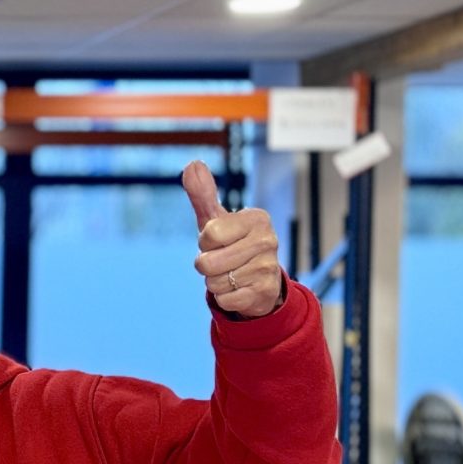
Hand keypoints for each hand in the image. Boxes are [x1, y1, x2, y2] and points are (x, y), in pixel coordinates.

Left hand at [183, 161, 285, 317]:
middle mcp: (268, 241)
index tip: (218, 240)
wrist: (258, 279)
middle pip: (207, 263)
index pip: (209, 234)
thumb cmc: (232, 243)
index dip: (205, 241)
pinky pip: (225, 300)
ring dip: (215, 281)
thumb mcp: (216, 219)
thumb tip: (193, 164)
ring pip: (214, 282)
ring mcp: (269, 269)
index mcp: (257, 219)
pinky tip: (239, 288)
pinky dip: (225, 297)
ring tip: (231, 273)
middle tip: (222, 259)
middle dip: (206, 264)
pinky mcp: (264, 293)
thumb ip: (202, 193)